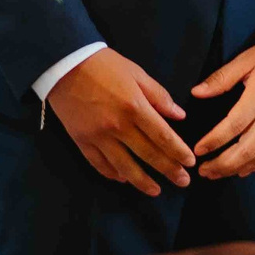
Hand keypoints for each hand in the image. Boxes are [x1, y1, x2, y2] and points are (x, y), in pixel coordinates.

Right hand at [47, 48, 192, 195]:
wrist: (65, 64)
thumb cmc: (104, 65)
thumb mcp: (136, 72)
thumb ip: (158, 96)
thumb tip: (180, 115)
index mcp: (135, 107)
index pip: (163, 136)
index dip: (178, 152)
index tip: (190, 162)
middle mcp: (118, 126)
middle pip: (148, 155)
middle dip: (169, 170)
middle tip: (183, 181)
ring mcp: (99, 136)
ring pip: (124, 167)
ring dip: (143, 182)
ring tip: (156, 191)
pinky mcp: (82, 141)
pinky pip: (99, 164)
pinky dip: (113, 174)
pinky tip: (124, 179)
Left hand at [189, 38, 254, 178]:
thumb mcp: (245, 60)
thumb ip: (221, 78)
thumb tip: (196, 93)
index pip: (233, 126)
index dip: (214, 141)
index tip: (197, 150)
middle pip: (246, 149)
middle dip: (223, 164)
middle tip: (203, 170)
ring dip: (236, 168)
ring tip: (216, 174)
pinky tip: (242, 171)